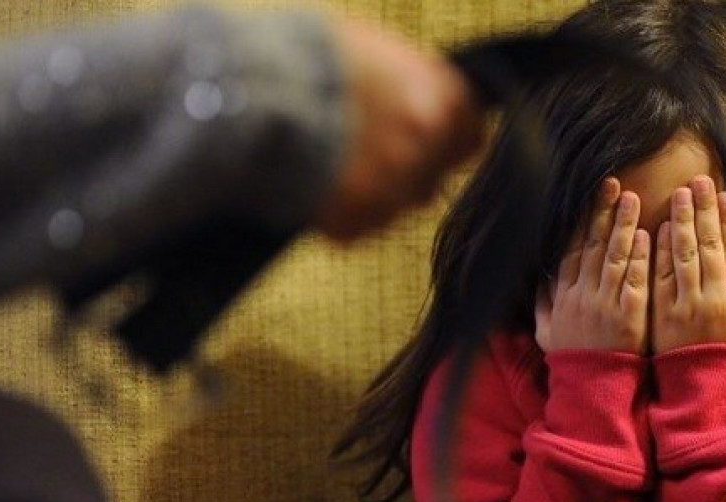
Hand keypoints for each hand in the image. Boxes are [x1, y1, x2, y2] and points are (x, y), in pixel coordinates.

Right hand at [314, 18, 484, 240]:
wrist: (256, 92)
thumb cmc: (309, 57)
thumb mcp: (372, 50)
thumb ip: (408, 82)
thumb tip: (418, 98)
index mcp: (441, 99)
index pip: (469, 139)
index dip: (444, 144)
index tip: (424, 146)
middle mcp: (426, 147)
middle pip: (429, 180)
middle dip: (401, 175)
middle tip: (362, 158)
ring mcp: (393, 189)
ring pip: (392, 208)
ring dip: (368, 197)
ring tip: (328, 170)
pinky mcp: (356, 222)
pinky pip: (355, 227)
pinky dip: (337, 215)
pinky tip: (312, 187)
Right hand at [535, 178, 650, 354]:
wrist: (592, 389)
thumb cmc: (572, 359)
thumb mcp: (546, 331)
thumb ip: (542, 302)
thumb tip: (539, 276)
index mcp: (563, 296)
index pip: (572, 250)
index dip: (583, 221)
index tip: (591, 197)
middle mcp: (582, 295)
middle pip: (593, 246)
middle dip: (603, 212)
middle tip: (613, 184)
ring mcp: (606, 304)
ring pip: (615, 257)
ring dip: (624, 225)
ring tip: (633, 199)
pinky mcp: (629, 316)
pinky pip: (634, 280)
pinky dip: (640, 256)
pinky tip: (646, 235)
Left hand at [651, 175, 725, 353]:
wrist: (704, 396)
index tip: (723, 196)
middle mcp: (716, 299)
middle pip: (710, 245)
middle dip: (705, 210)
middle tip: (699, 180)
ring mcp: (688, 306)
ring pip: (686, 255)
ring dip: (683, 221)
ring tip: (679, 194)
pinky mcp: (663, 316)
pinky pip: (662, 277)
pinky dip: (661, 251)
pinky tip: (661, 228)